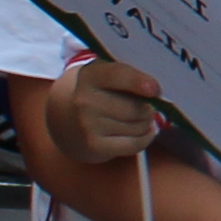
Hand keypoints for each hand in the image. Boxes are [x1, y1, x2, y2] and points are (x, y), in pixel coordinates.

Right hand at [39, 55, 166, 169]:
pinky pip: (135, 144)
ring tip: (138, 118)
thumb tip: (157, 93)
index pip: (119, 75)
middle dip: (149, 108)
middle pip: (137, 107)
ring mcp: (88, 125)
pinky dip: (146, 138)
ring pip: (139, 126)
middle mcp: (85, 100)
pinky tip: (144, 131)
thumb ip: (128, 76)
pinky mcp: (94, 146)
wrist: (63, 117)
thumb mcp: (105, 74)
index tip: (156, 90)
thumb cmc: (97, 91)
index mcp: (90, 75)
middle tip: (146, 106)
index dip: (141, 83)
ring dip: (146, 123)